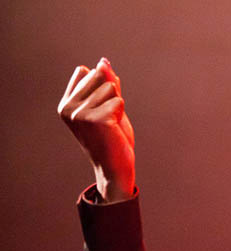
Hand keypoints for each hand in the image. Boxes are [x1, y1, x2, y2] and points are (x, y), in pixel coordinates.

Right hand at [58, 57, 134, 202]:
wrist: (115, 167)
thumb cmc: (112, 137)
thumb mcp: (107, 105)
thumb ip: (106, 83)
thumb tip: (103, 61)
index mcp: (66, 103)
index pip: (86, 71)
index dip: (102, 86)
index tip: (99, 109)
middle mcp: (68, 107)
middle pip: (99, 76)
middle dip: (111, 94)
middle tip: (108, 118)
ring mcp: (80, 113)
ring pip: (111, 88)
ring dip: (118, 105)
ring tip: (111, 125)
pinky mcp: (95, 119)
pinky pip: (119, 101)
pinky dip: (122, 113)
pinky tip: (114, 129)